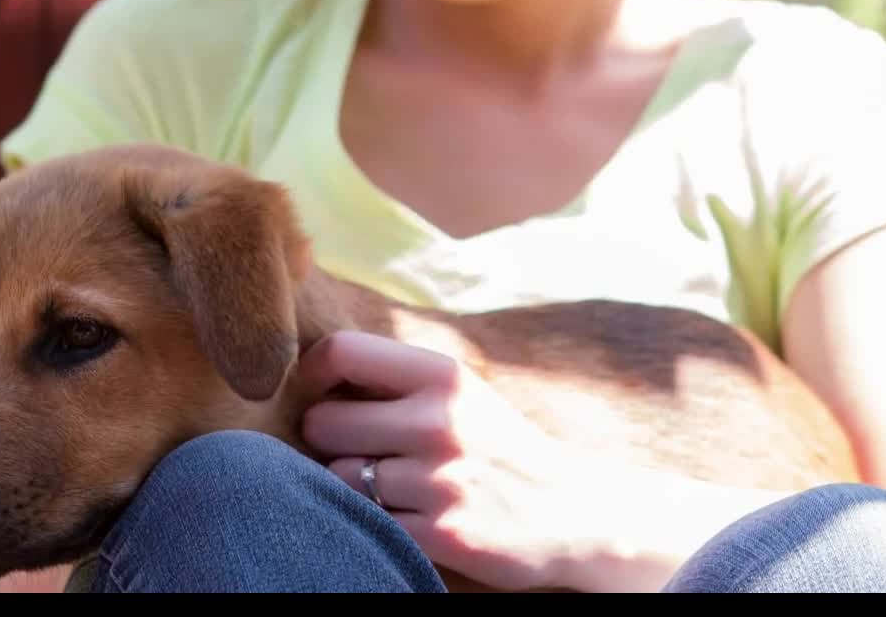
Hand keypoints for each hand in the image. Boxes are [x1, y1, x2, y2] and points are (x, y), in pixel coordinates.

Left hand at [299, 330, 594, 590]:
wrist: (573, 512)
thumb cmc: (496, 445)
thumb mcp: (460, 392)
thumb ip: (396, 377)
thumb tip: (312, 369)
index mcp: (442, 376)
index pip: (343, 351)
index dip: (313, 372)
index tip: (320, 392)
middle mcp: (439, 421)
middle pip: (323, 423)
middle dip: (331, 441)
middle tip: (362, 450)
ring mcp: (439, 479)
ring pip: (337, 478)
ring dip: (351, 487)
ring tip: (390, 487)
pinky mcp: (441, 533)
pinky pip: (366, 522)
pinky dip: (376, 523)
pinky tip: (408, 517)